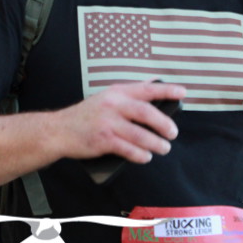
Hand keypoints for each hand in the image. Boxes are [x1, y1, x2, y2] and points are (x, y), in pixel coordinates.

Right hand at [57, 80, 185, 164]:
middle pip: (146, 113)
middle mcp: (113, 105)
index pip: (146, 89)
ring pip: (140, 135)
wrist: (59, 130)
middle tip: (173, 133)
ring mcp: (107, 123)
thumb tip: (153, 85)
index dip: (167, 90)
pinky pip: (129, 149)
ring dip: (156, 144)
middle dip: (164, 124)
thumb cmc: (87, 116)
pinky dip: (141, 155)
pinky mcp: (103, 140)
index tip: (183, 93)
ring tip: (164, 148)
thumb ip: (128, 95)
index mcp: (116, 92)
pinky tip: (146, 157)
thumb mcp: (106, 98)